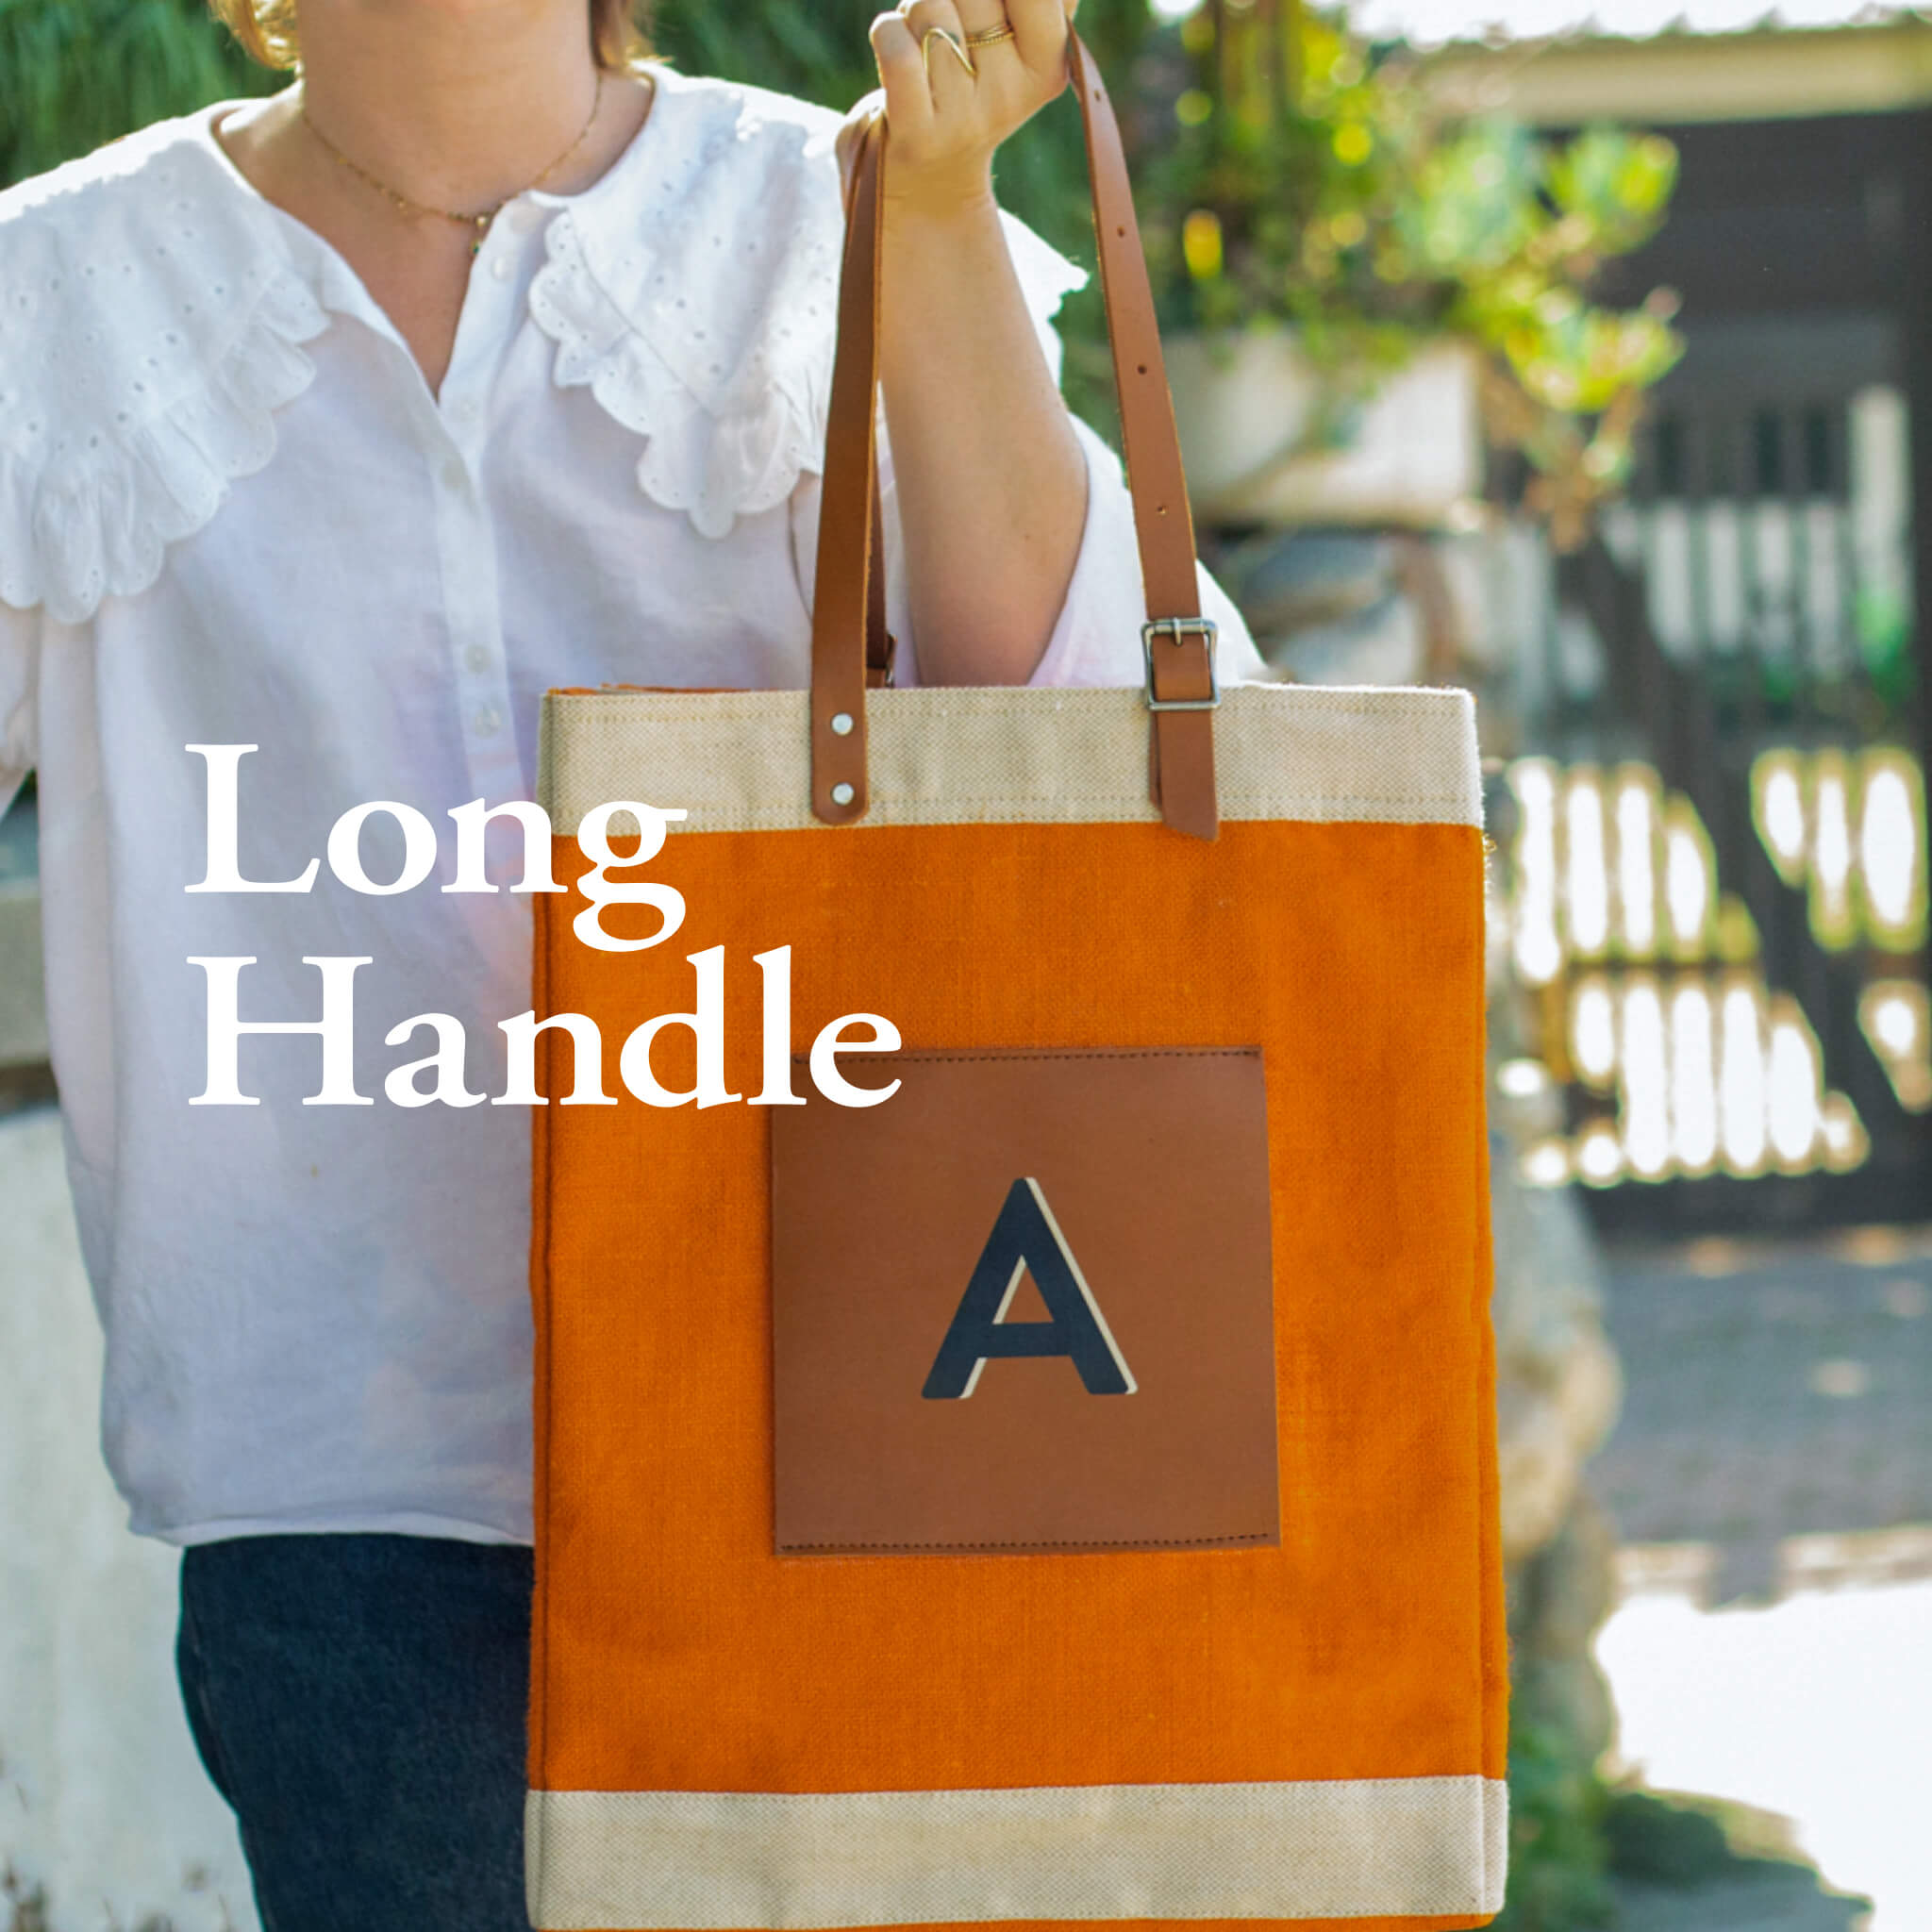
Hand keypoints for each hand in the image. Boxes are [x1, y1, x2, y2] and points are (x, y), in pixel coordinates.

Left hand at [858, 0, 1077, 217]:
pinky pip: (895, 42)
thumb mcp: (1019, 48)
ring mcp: (964, 118)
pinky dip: (887, 31)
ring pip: (929, 7)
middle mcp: (1010, 97)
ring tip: (923, 47)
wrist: (928, 181)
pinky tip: (894, 49)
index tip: (990, 7)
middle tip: (948, 29)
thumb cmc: (969, 90)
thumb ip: (1039, 6)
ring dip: (913, 12)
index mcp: (1048, 68)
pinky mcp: (916, 131)